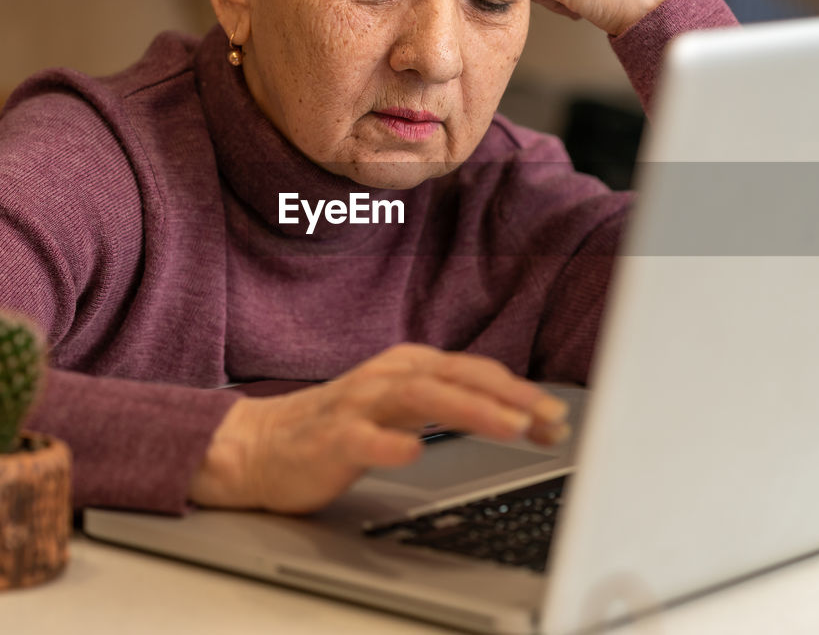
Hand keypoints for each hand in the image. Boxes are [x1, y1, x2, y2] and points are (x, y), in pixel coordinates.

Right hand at [188, 344, 570, 513]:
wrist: (260, 446)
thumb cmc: (339, 427)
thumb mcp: (403, 409)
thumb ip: (452, 407)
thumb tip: (521, 417)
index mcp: (409, 367)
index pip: (475, 373)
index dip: (520, 392)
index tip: (557, 417)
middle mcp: (388, 377)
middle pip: (456, 376)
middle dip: (509, 396)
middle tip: (549, 418)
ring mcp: (358, 405)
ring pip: (420, 397)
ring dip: (470, 409)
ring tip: (509, 427)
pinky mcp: (330, 437)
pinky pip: (363, 438)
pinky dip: (391, 443)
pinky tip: (414, 451)